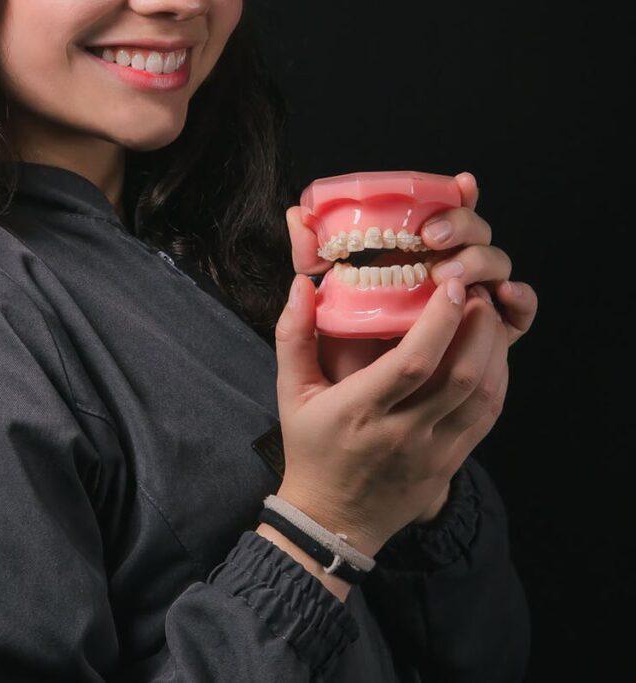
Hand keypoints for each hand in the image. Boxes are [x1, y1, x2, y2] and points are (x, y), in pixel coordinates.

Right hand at [274, 272, 506, 555]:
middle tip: (475, 290)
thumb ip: (293, 336)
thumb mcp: (291, 393)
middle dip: (478, 325)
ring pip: (483, 394)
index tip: (448, 285)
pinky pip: (487, 416)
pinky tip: (491, 352)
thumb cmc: (310, 448)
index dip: (440, 321)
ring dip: (494, 348)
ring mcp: (433, 451)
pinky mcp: (451, 462)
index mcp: (360, 410)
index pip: (413, 362)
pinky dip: (497, 377)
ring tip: (487, 314)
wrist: (332, 519)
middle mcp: (402, 432)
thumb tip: (301, 285)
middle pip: (460, 375)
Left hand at [286, 172, 538, 354]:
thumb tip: (296, 213)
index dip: (456, 195)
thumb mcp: (319, 302)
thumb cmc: (340, 351)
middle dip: (462, 226)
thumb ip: (311, 258)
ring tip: (453, 274)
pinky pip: (517, 313)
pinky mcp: (490, 337)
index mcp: (411, 255)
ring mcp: (471, 303)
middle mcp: (446, 272)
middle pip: (474, 233)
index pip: (443, 213)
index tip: (458, 184)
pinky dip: (520, 299)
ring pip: (496, 265)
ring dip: (483, 260)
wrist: (358, 412)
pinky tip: (505, 297)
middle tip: (430, 239)